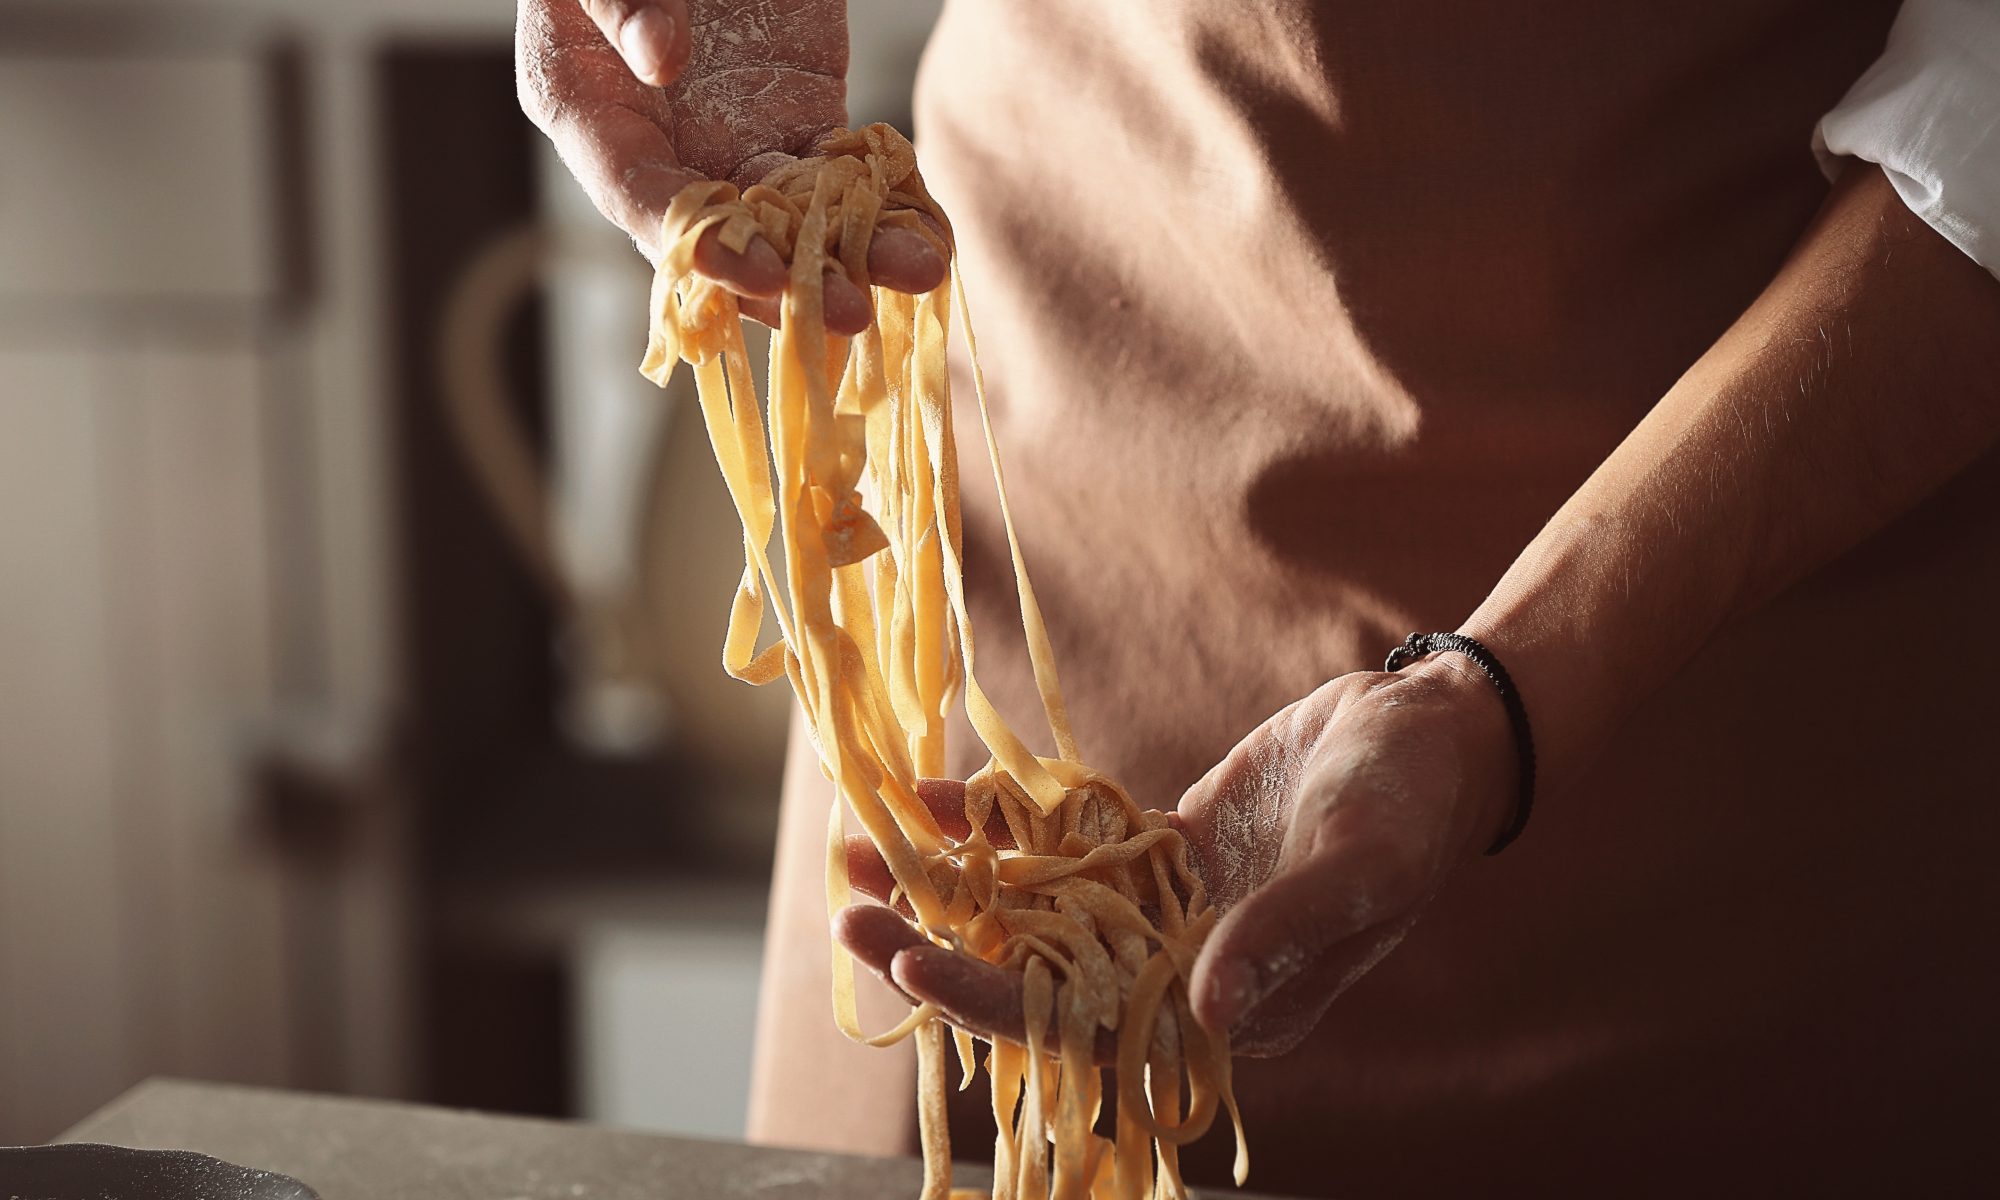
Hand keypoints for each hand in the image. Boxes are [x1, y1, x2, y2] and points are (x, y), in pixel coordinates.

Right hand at [515, 0, 945, 333]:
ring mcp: (729, 141)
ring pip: (790, 220)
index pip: (638, 197)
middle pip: (722, 236)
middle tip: (847, 314)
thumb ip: (619, 0)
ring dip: (852, 257)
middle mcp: (659, 149)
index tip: (755, 274)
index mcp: (587, 112)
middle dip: (787, 281)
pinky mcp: (795, 122)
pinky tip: (928, 236)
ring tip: (914, 275)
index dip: (697, 245)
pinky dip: (883, 211)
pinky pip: (838, 180)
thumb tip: (659, 60)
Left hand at [837, 657, 1516, 1058]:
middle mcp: (1175, 968)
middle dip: (936, 938)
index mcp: (1224, 1003)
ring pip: (1030, 906)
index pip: (1085, 1023)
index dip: (992, 999)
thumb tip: (1208, 1004)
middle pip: (1031, 969)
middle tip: (845, 902)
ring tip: (856, 839)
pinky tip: (929, 796)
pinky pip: (1058, 845)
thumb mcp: (1358, 867)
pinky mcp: (1150, 850)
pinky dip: (996, 823)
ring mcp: (1157, 908)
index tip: (910, 963)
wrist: (1428, 732)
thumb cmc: (1413, 808)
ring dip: (948, 878)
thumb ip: (1286, 937)